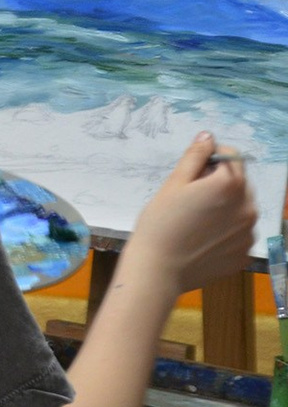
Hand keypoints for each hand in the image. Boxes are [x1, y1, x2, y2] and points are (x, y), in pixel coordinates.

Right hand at [127, 132, 256, 296]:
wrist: (158, 269)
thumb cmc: (160, 223)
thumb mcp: (173, 184)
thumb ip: (195, 157)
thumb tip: (208, 136)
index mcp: (230, 185)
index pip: (231, 157)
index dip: (209, 161)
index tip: (190, 176)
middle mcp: (248, 207)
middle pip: (239, 183)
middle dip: (220, 184)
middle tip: (190, 200)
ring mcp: (249, 233)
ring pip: (241, 209)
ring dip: (225, 208)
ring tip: (196, 222)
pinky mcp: (245, 253)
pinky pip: (239, 233)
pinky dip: (226, 232)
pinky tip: (202, 239)